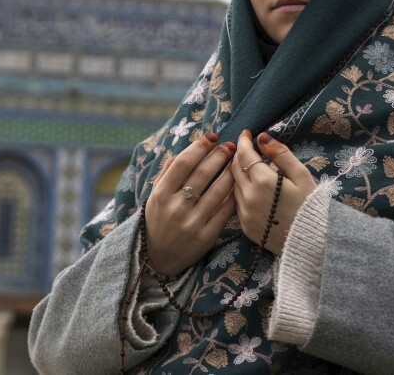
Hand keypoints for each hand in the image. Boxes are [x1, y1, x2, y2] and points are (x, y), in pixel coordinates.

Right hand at [144, 132, 236, 276]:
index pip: (182, 163)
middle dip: (219, 156)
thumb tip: (181, 152)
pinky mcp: (206, 237)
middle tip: (230, 145)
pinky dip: (233, 196)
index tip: (211, 137)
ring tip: (237, 161)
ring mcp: (192, 223)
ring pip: (217, 191)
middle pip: (202, 174)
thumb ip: (166, 174)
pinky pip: (224, 212)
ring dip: (230, 173)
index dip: (199, 147)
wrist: (158, 258)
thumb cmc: (158, 220)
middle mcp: (176, 207)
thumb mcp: (154, 197)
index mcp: (161, 194)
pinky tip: (239, 185)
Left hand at [231, 130, 316, 254]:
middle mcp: (248, 196)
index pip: (245, 154)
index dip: (244, 141)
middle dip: (239, 154)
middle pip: (234, 168)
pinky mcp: (244, 226)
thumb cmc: (310, 205)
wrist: (312, 242)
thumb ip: (281, 154)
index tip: (246, 133)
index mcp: (263, 181)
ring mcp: (244, 213)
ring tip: (250, 167)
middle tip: (247, 147)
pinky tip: (252, 189)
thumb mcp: (301, 175)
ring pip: (233, 185)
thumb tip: (262, 138)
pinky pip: (236, 203)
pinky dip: (241, 191)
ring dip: (239, 173)